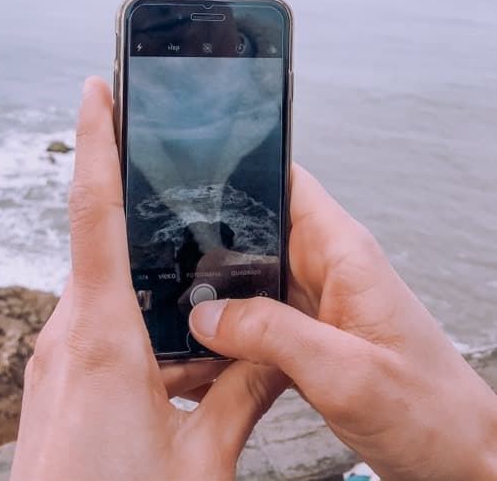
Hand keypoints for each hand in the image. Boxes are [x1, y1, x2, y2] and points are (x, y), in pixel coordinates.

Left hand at [11, 78, 285, 480]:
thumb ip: (241, 395)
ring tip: (193, 289)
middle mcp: (67, 334)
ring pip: (105, 292)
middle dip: (142, 215)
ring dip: (144, 283)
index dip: (96, 141)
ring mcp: (54, 358)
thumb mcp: (203, 461)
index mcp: (104, 337)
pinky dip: (132, 320)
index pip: (97, 212)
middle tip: (177, 181)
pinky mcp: (54, 382)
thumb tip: (276, 352)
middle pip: (106, 248)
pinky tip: (169, 352)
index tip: (95, 88)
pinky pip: (95, 327)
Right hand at [189, 165, 496, 479]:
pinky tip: (205, 352)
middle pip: (256, 230)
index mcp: (344, 253)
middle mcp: (328, 269)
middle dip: (211, 245)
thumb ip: (273, 335)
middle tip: (166, 268)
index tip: (192, 181)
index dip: (242, 171)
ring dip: (216, 296)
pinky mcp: (310, 338)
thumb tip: (207, 314)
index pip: (289, 182)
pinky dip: (231, 334)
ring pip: (251, 279)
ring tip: (177, 314)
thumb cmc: (430, 412)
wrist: (458, 459)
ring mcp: (317, 303)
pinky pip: (259, 320)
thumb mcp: (344, 372)